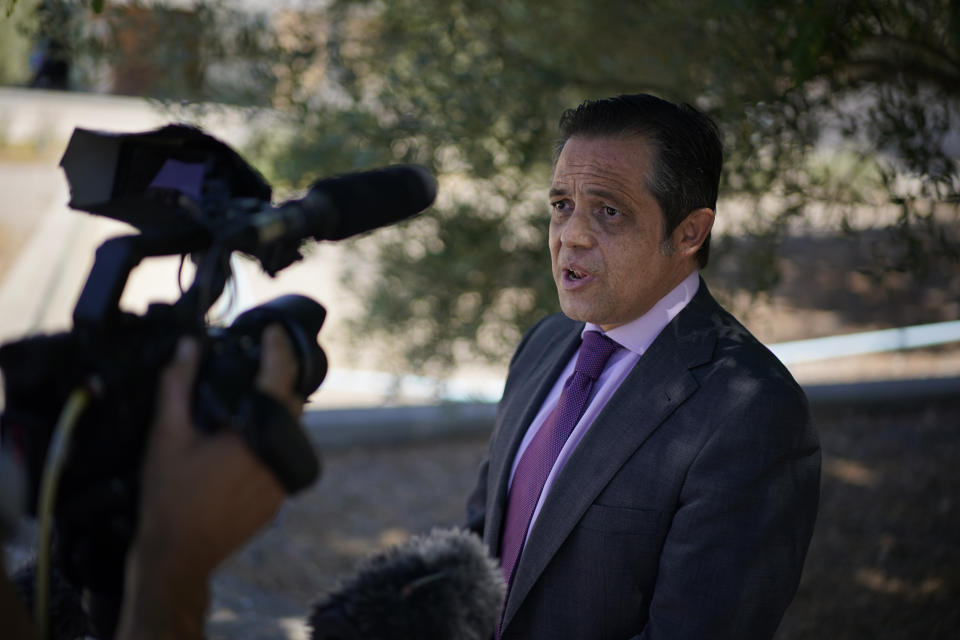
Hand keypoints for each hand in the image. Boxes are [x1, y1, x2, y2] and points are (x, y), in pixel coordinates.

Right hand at [117, 325, 303, 639]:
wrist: (178, 555)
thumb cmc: (169, 496)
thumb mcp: (166, 435)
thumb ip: (177, 385)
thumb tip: (187, 346)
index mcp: (255, 433)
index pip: (278, 378)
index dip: (278, 349)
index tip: (274, 331)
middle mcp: (277, 454)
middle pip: (290, 404)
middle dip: (277, 380)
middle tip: (257, 363)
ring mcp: (282, 479)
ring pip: (288, 432)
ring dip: (273, 415)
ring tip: (248, 400)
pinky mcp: (280, 498)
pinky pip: (282, 458)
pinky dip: (268, 443)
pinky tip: (244, 442)